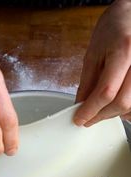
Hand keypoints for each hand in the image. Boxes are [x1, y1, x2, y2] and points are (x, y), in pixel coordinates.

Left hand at [74, 0, 130, 126]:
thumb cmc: (115, 27)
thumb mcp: (94, 53)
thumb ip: (87, 82)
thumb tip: (81, 104)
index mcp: (124, 51)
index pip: (106, 92)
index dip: (90, 110)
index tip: (79, 118)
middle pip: (121, 103)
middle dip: (101, 115)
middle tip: (87, 118)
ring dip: (113, 113)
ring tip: (100, 109)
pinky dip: (126, 109)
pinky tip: (116, 106)